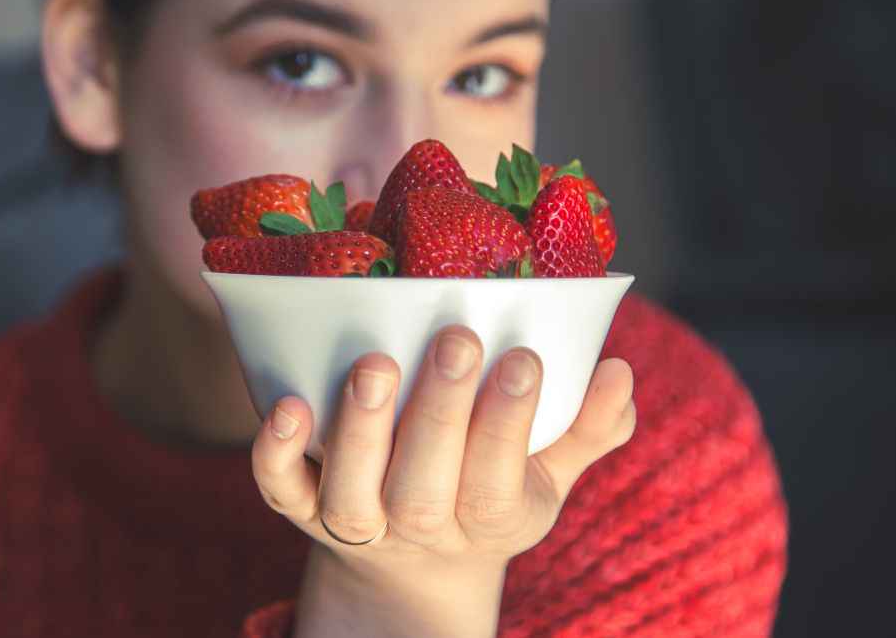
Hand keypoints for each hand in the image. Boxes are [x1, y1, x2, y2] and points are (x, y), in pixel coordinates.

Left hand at [250, 325, 636, 636]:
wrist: (415, 557)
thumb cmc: (488, 491)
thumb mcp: (549, 473)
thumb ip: (589, 428)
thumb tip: (620, 374)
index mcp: (488, 519)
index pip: (498, 483)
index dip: (510, 425)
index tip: (525, 357)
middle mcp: (419, 527)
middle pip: (424, 490)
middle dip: (442, 414)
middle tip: (458, 338)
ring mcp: (357, 521)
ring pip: (353, 493)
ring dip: (363, 429)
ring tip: (377, 362)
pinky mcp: (302, 507)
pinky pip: (280, 492)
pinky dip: (274, 455)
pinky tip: (285, 403)